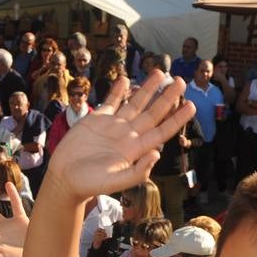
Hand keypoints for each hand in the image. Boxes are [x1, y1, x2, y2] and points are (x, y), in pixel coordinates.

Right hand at [43, 71, 195, 200]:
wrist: (65, 178)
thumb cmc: (90, 184)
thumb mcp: (115, 182)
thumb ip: (137, 171)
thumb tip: (157, 154)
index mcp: (135, 150)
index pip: (162, 131)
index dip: (176, 119)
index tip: (191, 105)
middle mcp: (127, 135)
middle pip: (153, 113)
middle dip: (167, 98)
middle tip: (181, 81)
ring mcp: (113, 126)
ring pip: (134, 103)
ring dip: (147, 89)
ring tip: (160, 72)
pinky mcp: (96, 120)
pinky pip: (111, 102)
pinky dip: (118, 91)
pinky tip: (127, 80)